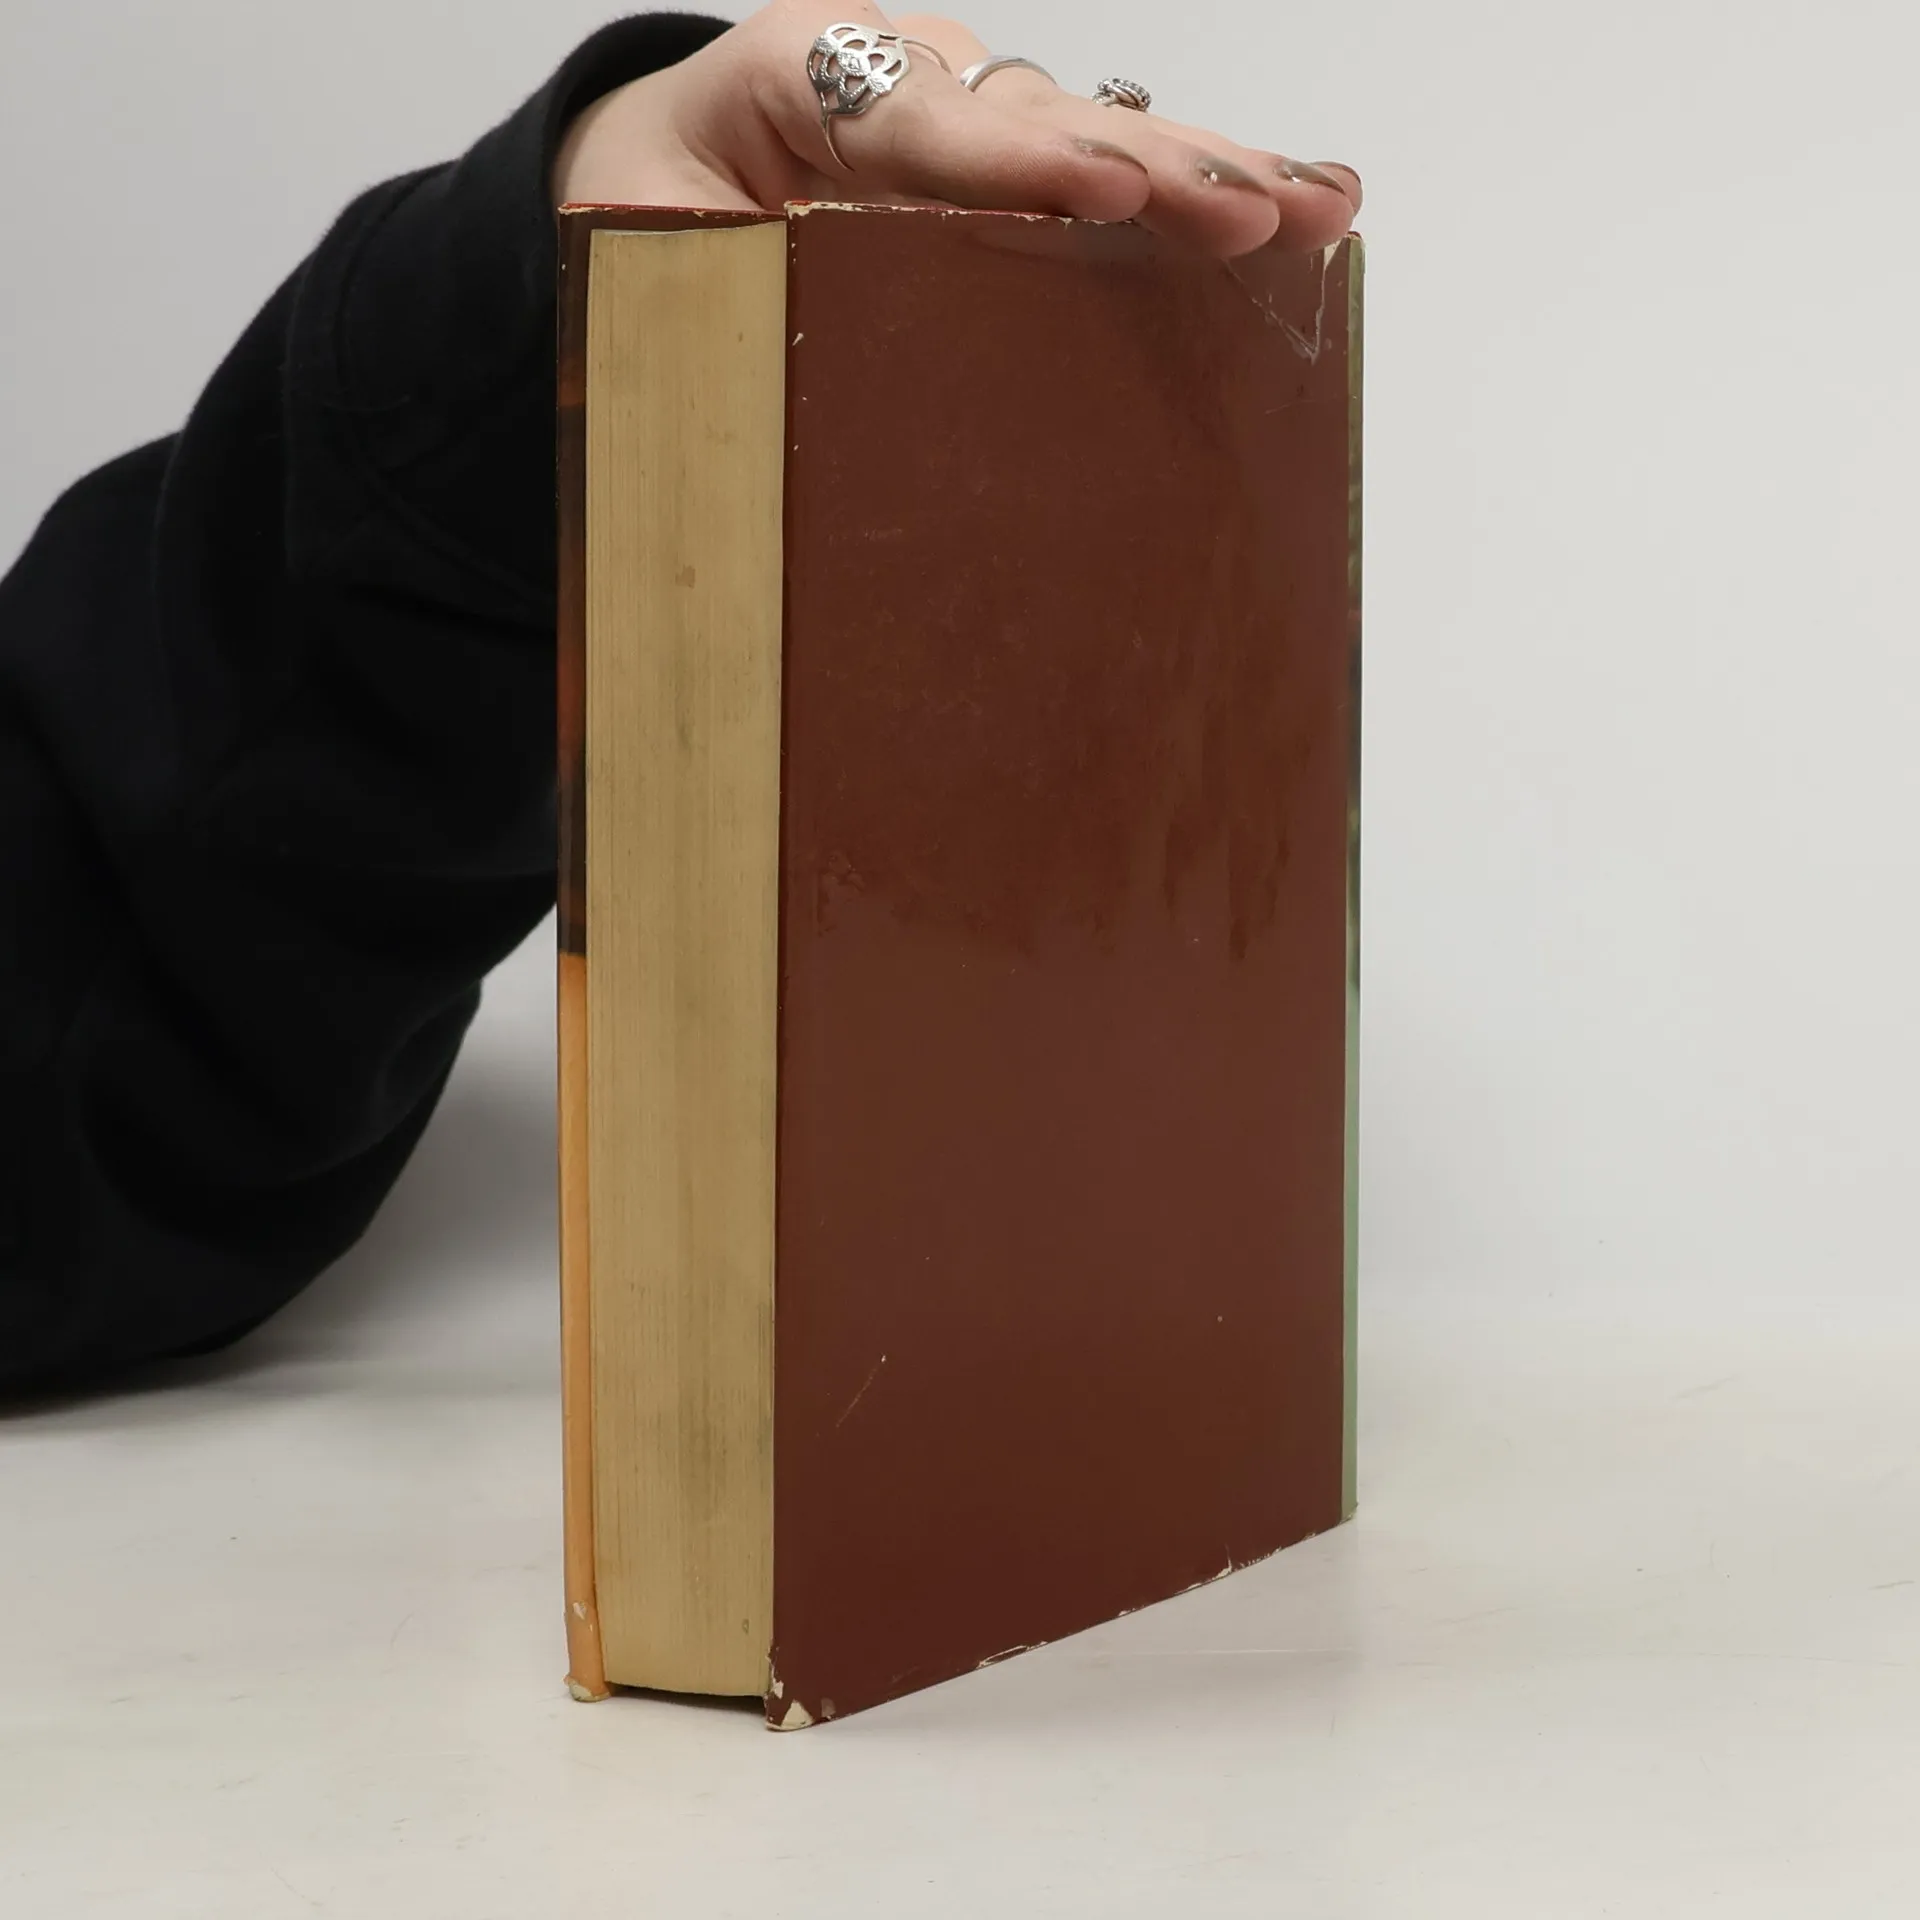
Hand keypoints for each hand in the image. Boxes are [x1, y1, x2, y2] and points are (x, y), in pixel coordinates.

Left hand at [555, 4, 1359, 257]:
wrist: (652, 174)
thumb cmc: (642, 215)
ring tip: (1318, 209)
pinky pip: (1108, 177)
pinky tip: (1298, 210)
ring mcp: (969, 121)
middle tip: (1252, 211)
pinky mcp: (1007, 171)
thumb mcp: (634, 247)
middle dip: (1158, 164)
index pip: (915, 121)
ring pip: (1100, 140)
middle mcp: (905, 80)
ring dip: (1214, 177)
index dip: (1013, 160)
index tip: (1102, 189)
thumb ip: (693, 284)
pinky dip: (1202, 195)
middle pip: (1043, 119)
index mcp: (797, 80)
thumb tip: (763, 383)